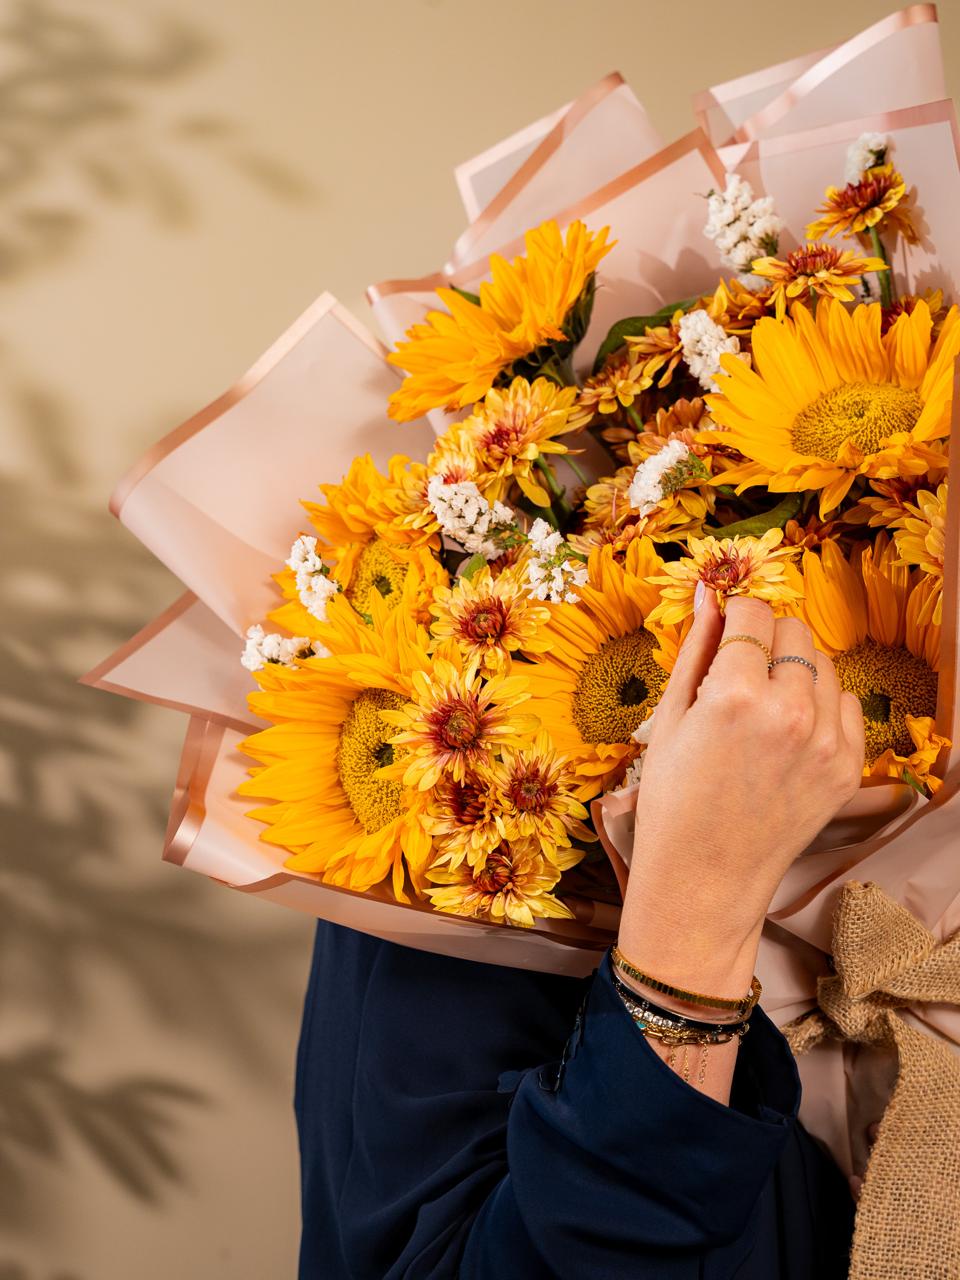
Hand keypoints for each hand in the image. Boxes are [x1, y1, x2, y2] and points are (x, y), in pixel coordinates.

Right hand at [618, 591, 865, 997]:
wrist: (705, 878)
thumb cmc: (672, 799)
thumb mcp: (669, 718)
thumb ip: (696, 648)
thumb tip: (707, 591)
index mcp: (737, 694)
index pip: (753, 613)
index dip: (735, 621)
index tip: (725, 640)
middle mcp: (791, 712)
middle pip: (794, 630)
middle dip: (767, 643)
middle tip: (740, 681)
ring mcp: (826, 742)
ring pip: (823, 664)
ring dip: (795, 674)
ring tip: (764, 713)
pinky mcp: (847, 767)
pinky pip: (848, 704)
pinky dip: (822, 708)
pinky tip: (789, 736)